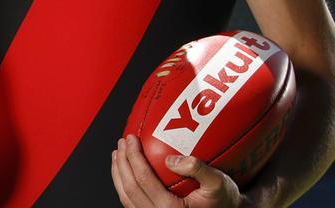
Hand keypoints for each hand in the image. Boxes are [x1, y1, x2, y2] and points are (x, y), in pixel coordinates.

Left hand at [112, 134, 241, 207]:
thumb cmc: (223, 201)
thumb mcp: (219, 183)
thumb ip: (198, 169)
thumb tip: (170, 159)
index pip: (143, 180)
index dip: (133, 157)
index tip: (131, 139)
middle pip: (130, 188)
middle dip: (122, 162)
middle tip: (122, 142)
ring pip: (126, 197)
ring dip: (118, 173)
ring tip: (118, 154)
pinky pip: (131, 202)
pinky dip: (123, 185)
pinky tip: (125, 171)